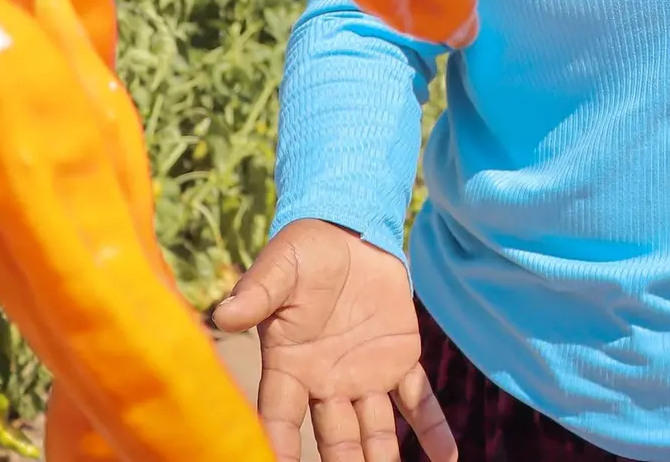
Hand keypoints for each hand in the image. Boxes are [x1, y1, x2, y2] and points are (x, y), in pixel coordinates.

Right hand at [213, 218, 457, 461]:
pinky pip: (418, 402)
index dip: (279, 446)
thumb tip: (222, 315)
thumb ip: (257, 294)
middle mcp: (326, 382)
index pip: (281, 417)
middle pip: (334, 438)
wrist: (348, 231)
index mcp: (290, 365)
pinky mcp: (400, 360)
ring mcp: (365, 375)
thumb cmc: (303, 252)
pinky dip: (433, 431)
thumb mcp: (279, 269)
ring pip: (375, 431)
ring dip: (383, 459)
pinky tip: (446, 460)